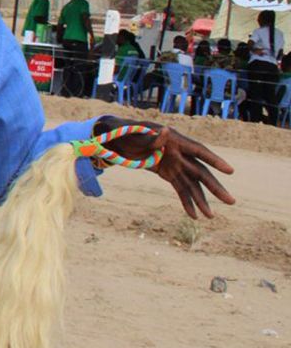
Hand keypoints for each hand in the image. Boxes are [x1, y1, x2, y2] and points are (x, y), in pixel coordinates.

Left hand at [97, 119, 235, 218]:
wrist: (115, 138)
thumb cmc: (126, 132)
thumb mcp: (136, 134)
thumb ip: (151, 137)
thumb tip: (165, 131)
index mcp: (175, 140)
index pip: (198, 151)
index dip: (214, 160)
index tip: (230, 171)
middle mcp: (180, 153)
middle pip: (200, 172)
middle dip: (215, 187)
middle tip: (231, 201)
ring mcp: (175, 164)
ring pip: (192, 184)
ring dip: (202, 200)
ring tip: (210, 217)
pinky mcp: (168, 173)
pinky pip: (180, 189)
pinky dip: (186, 201)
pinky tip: (193, 216)